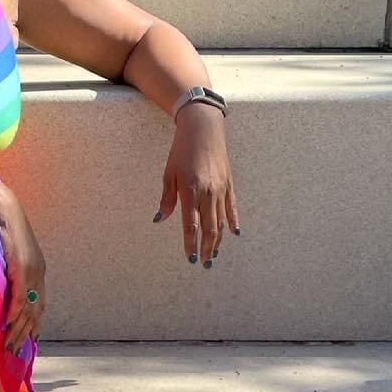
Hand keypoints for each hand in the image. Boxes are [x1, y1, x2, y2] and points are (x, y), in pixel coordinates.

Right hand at [0, 187, 46, 354]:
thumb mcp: (3, 253)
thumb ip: (4, 272)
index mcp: (36, 269)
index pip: (39, 305)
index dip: (33, 326)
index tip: (27, 343)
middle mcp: (37, 272)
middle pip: (35, 312)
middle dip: (25, 334)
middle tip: (15, 353)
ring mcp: (31, 269)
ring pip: (27, 308)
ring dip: (18, 330)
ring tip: (9, 346)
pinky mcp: (20, 265)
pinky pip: (19, 295)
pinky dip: (14, 312)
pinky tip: (8, 325)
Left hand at [154, 103, 238, 263]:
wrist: (203, 129)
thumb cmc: (181, 150)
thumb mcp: (169, 173)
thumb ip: (167, 199)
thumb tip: (159, 219)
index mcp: (189, 190)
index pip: (190, 225)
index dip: (190, 244)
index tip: (190, 258)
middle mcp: (207, 192)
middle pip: (209, 228)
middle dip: (206, 248)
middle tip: (204, 263)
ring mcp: (220, 189)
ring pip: (221, 221)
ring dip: (217, 240)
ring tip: (214, 254)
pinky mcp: (229, 184)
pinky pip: (232, 208)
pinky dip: (232, 222)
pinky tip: (233, 234)